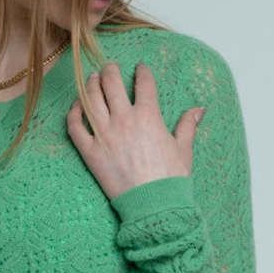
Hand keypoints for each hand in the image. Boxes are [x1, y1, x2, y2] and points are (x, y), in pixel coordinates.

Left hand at [66, 61, 204, 201]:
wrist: (154, 205)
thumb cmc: (171, 179)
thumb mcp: (184, 148)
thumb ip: (188, 125)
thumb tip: (200, 109)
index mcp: (148, 116)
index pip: (143, 83)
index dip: (142, 72)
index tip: (141, 68)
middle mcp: (124, 120)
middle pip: (111, 83)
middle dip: (110, 70)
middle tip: (110, 67)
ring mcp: (104, 135)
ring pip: (91, 99)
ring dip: (90, 84)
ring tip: (92, 78)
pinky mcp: (90, 152)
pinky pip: (75, 127)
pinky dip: (74, 113)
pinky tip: (76, 105)